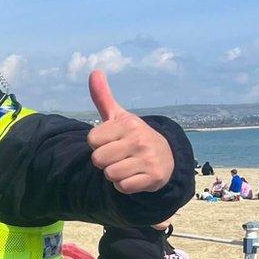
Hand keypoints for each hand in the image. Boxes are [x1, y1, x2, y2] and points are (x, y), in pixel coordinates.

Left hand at [86, 70, 173, 193]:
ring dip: (114, 174)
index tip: (111, 141)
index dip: (98, 144)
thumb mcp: (119, 116)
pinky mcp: (153, 177)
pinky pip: (122, 187)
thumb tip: (94, 71)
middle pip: (98, 159)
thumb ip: (103, 97)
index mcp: (128, 123)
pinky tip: (134, 176)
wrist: (166, 157)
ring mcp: (148, 159)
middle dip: (104, 161)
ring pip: (109, 174)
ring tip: (127, 165)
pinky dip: (124, 185)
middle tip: (118, 155)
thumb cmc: (132, 136)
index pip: (92, 140)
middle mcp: (139, 139)